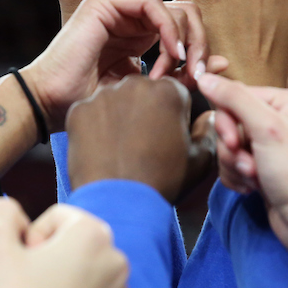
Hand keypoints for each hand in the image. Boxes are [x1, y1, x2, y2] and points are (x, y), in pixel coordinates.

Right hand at [0, 198, 129, 287]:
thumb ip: (2, 213)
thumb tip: (12, 212)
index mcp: (92, 233)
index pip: (56, 217)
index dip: (30, 237)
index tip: (21, 263)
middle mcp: (117, 258)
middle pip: (75, 244)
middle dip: (51, 257)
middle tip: (28, 285)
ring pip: (87, 273)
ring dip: (65, 282)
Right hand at [22, 0, 210, 132]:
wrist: (50, 105)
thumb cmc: (92, 109)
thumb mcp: (148, 92)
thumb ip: (182, 75)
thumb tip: (222, 62)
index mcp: (140, 38)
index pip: (186, 29)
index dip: (201, 51)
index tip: (204, 82)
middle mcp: (131, 20)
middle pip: (188, 14)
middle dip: (200, 42)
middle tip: (198, 72)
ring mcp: (118, 9)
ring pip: (176, 7)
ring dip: (186, 40)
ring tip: (178, 71)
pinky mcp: (106, 3)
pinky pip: (154, 4)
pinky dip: (169, 29)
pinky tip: (170, 56)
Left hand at [66, 74, 197, 202]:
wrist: (119, 204)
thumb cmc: (162, 182)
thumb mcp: (199, 161)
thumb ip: (208, 133)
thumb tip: (209, 118)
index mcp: (168, 91)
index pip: (172, 94)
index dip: (172, 117)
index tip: (166, 139)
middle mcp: (135, 84)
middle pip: (141, 93)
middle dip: (143, 112)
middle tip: (142, 145)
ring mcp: (103, 95)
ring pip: (114, 101)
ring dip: (118, 118)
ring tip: (120, 150)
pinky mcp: (79, 110)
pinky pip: (88, 113)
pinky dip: (93, 128)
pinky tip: (100, 150)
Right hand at [195, 75, 287, 260]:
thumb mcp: (266, 128)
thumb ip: (234, 98)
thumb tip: (205, 77)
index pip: (239, 96)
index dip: (228, 121)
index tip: (233, 143)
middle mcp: (285, 119)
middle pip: (232, 121)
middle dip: (233, 148)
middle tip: (248, 164)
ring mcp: (275, 146)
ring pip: (230, 145)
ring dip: (235, 165)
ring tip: (254, 178)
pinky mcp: (266, 168)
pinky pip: (235, 164)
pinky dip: (238, 176)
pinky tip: (253, 188)